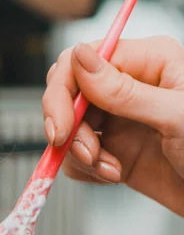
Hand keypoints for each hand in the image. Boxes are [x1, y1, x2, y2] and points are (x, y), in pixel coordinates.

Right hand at [43, 37, 183, 215]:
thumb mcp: (174, 117)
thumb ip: (125, 91)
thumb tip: (81, 58)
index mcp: (148, 63)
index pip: (83, 61)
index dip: (64, 93)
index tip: (62, 128)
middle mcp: (129, 88)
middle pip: (70, 95)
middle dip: (70, 128)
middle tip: (86, 152)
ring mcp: (119, 121)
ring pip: (71, 130)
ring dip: (82, 155)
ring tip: (110, 169)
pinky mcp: (113, 152)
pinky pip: (78, 158)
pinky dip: (87, 171)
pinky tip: (113, 175)